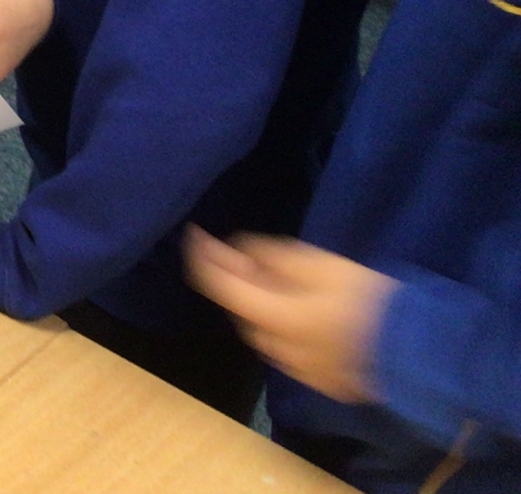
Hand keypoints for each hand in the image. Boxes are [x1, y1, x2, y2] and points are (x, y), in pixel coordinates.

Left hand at [185, 227, 396, 402]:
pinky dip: (283, 325)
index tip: (196, 235)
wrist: (420, 354)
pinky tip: (301, 308)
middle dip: (236, 280)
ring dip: (260, 303)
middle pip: (242, 310)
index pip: (221, 287)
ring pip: (264, 331)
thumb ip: (273, 258)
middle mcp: (278, 349)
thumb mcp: (321, 265)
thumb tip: (238, 251)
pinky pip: (289, 348)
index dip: (204, 257)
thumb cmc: (371, 301)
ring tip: (275, 277)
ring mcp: (300, 370)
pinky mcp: (322, 382)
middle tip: (242, 253)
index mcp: (275, 319)